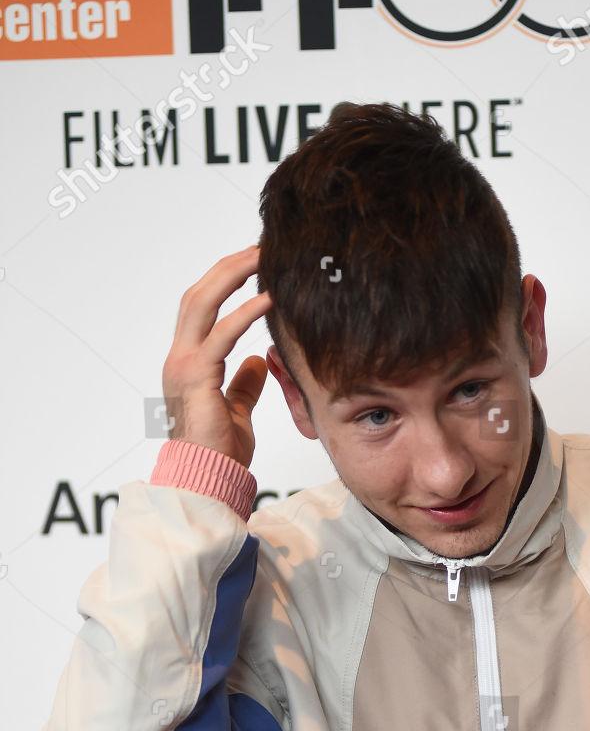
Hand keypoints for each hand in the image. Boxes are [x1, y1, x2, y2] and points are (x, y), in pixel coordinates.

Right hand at [161, 246, 273, 466]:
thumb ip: (244, 385)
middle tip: (260, 248)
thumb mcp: (238, 412)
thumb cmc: (220, 455)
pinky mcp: (196, 379)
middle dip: (229, 267)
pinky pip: (220, 337)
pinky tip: (267, 300)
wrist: (207, 482)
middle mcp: (180, 358)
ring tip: (262, 258)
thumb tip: (259, 362)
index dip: (226, 282)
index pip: (203, 309)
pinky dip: (244, 315)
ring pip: (202, 304)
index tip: (254, 264)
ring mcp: (184, 366)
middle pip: (200, 295)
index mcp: (189, 364)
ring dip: (233, 276)